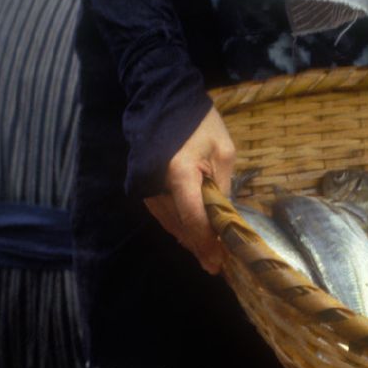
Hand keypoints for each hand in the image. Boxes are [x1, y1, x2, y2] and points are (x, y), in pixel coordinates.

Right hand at [144, 104, 237, 273]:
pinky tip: (192, 235)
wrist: (163, 101)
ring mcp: (146, 188)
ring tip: (208, 255)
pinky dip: (178, 226)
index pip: (194, 219)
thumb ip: (222, 187)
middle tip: (217, 266)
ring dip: (188, 239)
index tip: (219, 263)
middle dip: (199, 246)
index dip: (207, 243)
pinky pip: (163, 214)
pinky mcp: (143, 187)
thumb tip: (224, 219)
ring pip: (169, 224)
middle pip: (180, 227)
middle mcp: (156, 186)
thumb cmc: (198, 122)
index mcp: (179, 174)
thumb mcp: (223, 152)